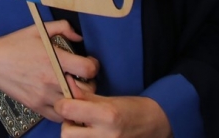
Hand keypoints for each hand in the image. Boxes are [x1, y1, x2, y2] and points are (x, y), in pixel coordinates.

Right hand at [0, 21, 99, 120]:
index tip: (88, 63)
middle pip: (87, 90)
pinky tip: (62, 99)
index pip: (87, 70)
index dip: (93, 66)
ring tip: (74, 89)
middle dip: (89, 83)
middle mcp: (51, 80)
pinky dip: (65, 109)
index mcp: (54, 59)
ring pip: (75, 104)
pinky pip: (60, 115)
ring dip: (78, 97)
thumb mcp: (38, 29)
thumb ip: (62, 27)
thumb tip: (79, 36)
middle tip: (83, 78)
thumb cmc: (15, 45)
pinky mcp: (37, 106)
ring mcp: (44, 96)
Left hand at [55, 92, 169, 137]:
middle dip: (68, 124)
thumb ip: (85, 95)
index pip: (67, 110)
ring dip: (74, 134)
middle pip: (66, 133)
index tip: (66, 102)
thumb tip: (66, 84)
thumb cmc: (133, 110)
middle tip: (76, 117)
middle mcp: (105, 135)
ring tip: (85, 127)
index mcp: (107, 115)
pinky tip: (92, 133)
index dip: (62, 104)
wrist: (156, 126)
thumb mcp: (109, 99)